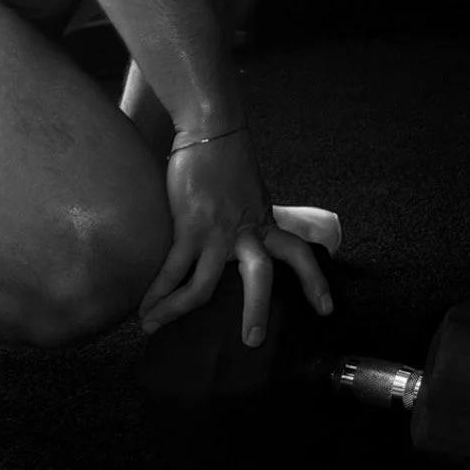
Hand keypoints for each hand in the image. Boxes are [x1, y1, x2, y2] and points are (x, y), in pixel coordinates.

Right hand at [138, 132, 337, 344]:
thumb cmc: (228, 161)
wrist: (211, 129)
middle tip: (253, 341)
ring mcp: (217, 230)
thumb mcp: (251, 194)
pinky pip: (172, 269)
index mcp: (264, 223)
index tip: (326, 310)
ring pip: (205, 284)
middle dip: (257, 310)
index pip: (299, 254)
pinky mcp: (189, 225)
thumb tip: (242, 242)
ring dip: (179, 311)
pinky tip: (144, 307)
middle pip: (260, 276)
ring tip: (155, 329)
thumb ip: (250, 221)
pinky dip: (157, 292)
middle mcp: (245, 231)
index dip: (314, 282)